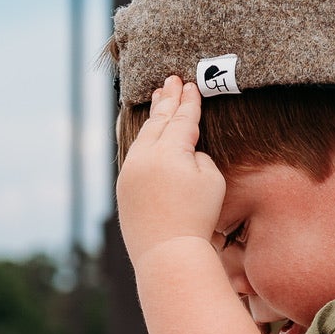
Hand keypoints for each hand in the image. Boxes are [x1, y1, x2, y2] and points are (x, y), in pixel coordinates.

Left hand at [115, 76, 224, 263]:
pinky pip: (134, 155)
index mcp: (169, 151)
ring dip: (152, 116)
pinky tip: (147, 134)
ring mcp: (130, 172)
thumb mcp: (211, 180)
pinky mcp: (123, 188)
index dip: (188, 102)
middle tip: (170, 81)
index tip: (190, 85)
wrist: (167, 253)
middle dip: (167, 100)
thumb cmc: (197, 218)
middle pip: (158, 121)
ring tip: (157, 99)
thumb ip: (198, 156)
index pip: (182, 119)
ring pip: (143, 136)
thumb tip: (185, 153)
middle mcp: (144, 156)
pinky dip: (142, 139)